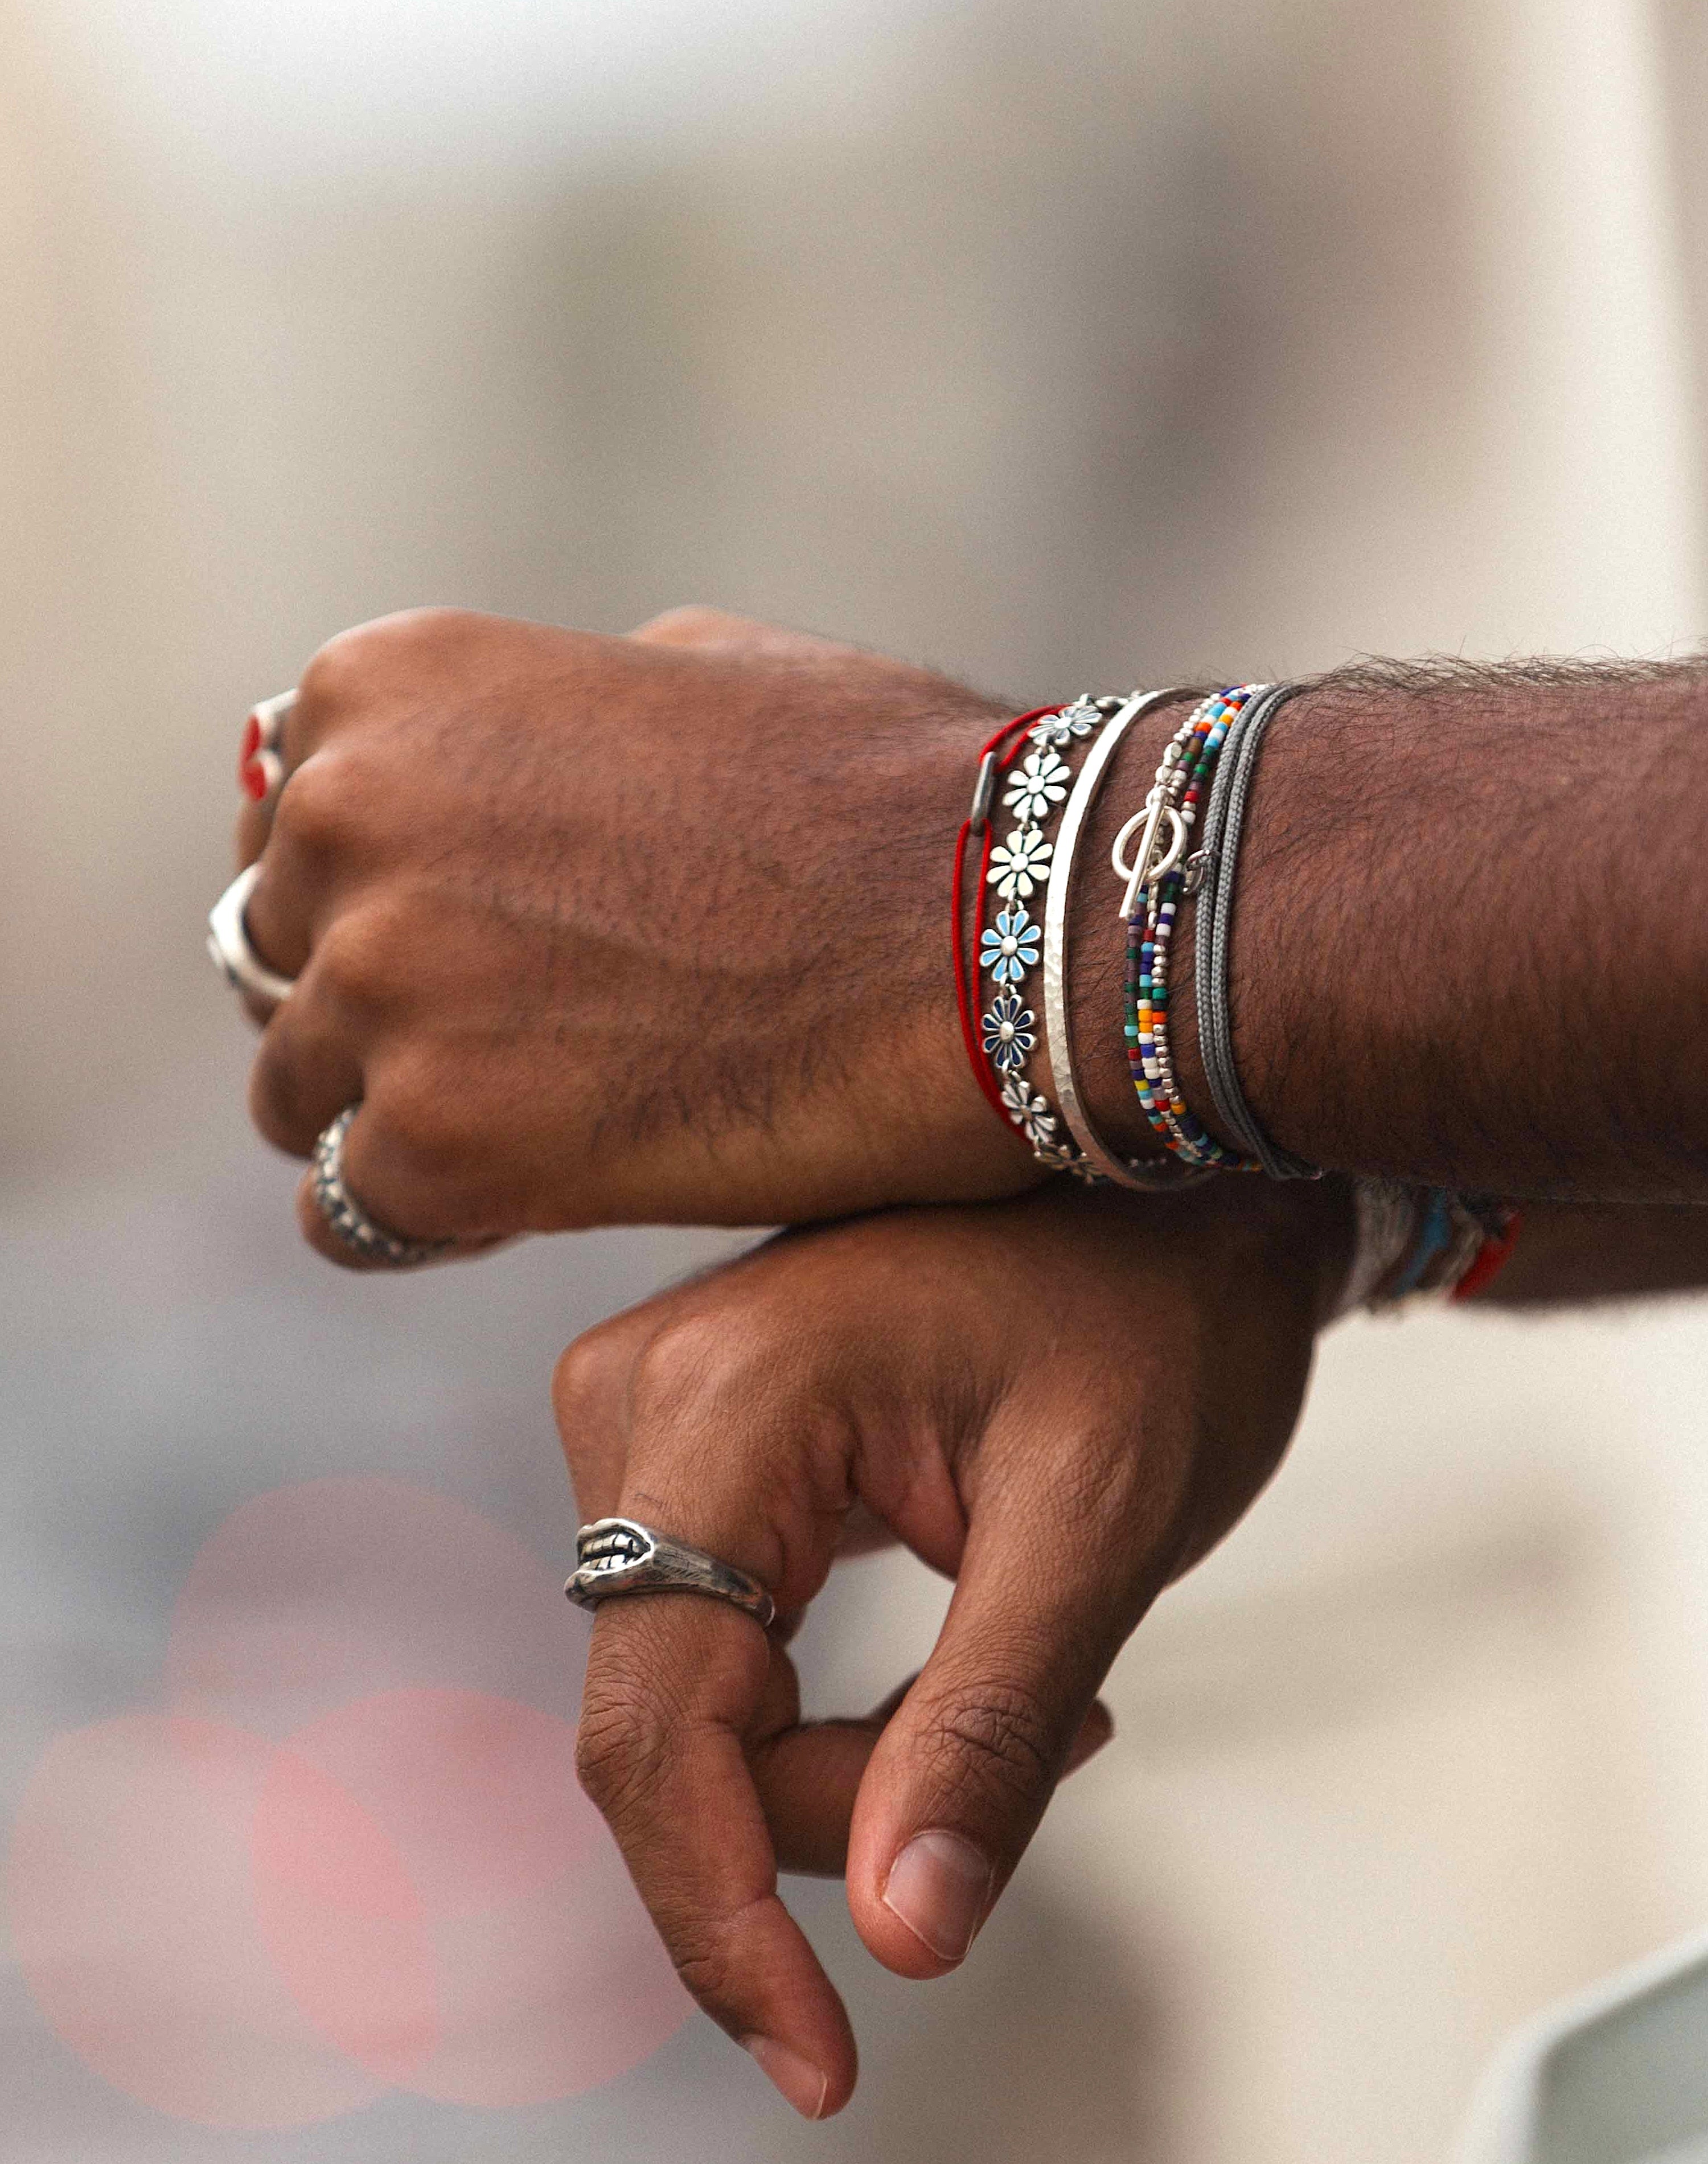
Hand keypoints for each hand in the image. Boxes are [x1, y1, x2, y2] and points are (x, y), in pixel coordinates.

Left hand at [235, 605, 1043, 1262]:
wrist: (999, 927)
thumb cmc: (883, 796)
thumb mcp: (688, 670)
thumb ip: (546, 724)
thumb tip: (497, 775)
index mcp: (386, 689)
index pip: (290, 831)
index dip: (377, 908)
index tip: (473, 961)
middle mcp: (346, 818)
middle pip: (281, 963)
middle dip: (381, 1015)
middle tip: (521, 1056)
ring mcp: (382, 984)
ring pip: (303, 1097)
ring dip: (403, 1121)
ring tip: (550, 1130)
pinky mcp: (433, 1143)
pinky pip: (353, 1214)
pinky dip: (437, 1220)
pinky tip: (547, 1199)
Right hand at [552, 1173, 1349, 2115]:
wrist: (1171, 1190)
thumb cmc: (1156, 1316)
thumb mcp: (1097, 1526)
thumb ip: (986, 1731)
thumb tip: (900, 1937)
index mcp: (722, 1401)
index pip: (654, 1726)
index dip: (717, 1920)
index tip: (818, 2060)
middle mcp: (641, 1396)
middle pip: (666, 1725)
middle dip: (829, 1812)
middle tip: (1049, 1755)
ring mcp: (651, 1413)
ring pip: (688, 1697)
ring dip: (842, 1758)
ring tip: (1043, 1696)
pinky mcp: (688, 1445)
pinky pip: (712, 1641)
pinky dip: (825, 1706)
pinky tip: (967, 1659)